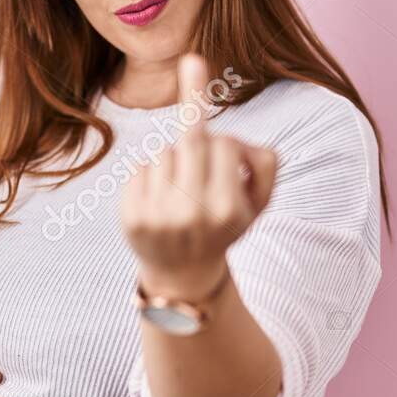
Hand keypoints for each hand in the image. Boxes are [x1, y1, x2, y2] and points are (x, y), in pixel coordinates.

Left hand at [120, 53, 277, 298]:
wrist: (183, 271)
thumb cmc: (222, 227)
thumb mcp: (257, 204)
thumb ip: (264, 164)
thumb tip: (238, 136)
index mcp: (226, 209)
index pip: (225, 144)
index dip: (226, 143)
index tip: (225, 153)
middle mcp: (191, 212)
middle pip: (192, 140)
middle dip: (195, 129)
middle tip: (196, 124)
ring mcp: (157, 214)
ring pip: (164, 151)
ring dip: (174, 157)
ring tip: (181, 182)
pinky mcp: (132, 216)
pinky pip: (139, 167)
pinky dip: (150, 173)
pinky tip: (159, 195)